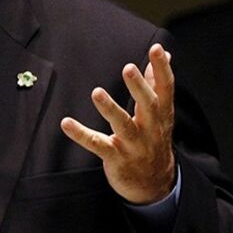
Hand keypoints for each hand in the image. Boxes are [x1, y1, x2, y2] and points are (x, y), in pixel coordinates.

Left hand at [61, 43, 175, 203]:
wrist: (154, 184)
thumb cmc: (154, 139)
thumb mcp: (161, 113)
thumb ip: (158, 84)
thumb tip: (166, 54)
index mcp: (162, 115)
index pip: (166, 89)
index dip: (162, 68)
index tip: (157, 48)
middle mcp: (151, 128)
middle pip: (148, 106)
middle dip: (139, 87)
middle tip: (128, 68)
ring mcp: (133, 144)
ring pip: (123, 125)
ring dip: (109, 108)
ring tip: (97, 92)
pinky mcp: (116, 157)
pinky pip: (97, 145)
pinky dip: (81, 135)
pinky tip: (66, 123)